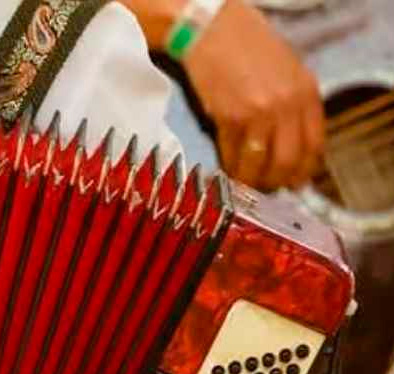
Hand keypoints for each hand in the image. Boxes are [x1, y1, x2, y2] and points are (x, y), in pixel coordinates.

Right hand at [182, 0, 323, 190]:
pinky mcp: (230, 118)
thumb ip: (295, 105)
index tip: (293, 182)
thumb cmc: (249, 49)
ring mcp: (259, 114)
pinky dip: (230, 167)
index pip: (315, 145)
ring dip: (251, 179)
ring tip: (244, 181)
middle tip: (266, 187)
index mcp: (307, 94)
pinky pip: (233, 154)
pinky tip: (227, 169)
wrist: (214, 31)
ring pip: (260, 163)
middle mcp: (287, 106)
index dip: (304, 170)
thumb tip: (291, 144)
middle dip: (277, 181)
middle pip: (289, 161)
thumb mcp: (288, 73)